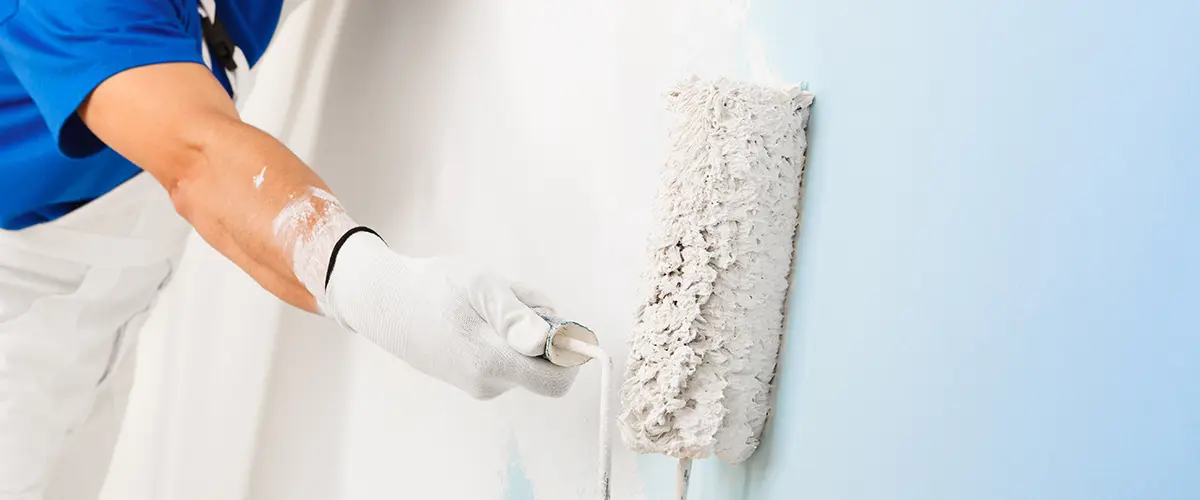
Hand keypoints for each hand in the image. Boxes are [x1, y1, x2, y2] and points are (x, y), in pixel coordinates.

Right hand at [324, 232, 577, 398]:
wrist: (383, 302)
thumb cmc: (434, 286)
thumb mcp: (481, 285)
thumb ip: (516, 315)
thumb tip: (547, 339)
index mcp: (491, 362)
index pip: (556, 381)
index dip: (570, 354)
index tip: (560, 322)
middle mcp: (488, 383)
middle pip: (544, 365)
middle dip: (544, 332)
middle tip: (518, 300)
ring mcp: (478, 384)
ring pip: (525, 358)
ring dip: (523, 329)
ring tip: (490, 301)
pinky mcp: (471, 377)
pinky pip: (507, 358)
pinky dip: (506, 335)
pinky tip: (479, 314)